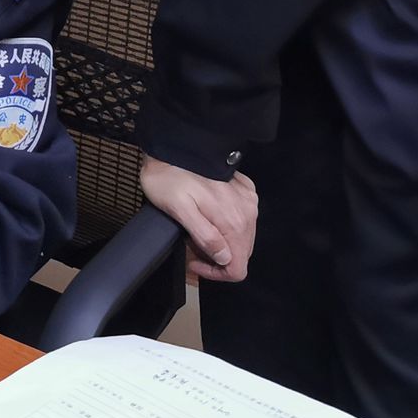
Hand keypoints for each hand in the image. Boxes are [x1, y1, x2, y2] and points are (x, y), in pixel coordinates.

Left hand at [140, 155, 258, 282]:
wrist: (173, 145)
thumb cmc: (168, 179)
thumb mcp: (179, 210)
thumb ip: (205, 236)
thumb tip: (224, 258)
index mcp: (233, 222)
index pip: (237, 267)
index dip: (216, 273)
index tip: (194, 260)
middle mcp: (247, 212)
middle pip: (240, 254)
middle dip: (217, 256)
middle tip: (192, 242)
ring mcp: (248, 200)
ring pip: (242, 237)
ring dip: (222, 240)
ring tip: (197, 227)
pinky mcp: (245, 189)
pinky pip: (243, 217)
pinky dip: (227, 223)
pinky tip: (208, 213)